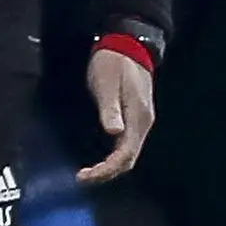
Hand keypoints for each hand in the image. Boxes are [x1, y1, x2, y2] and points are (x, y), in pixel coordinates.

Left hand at [79, 46, 154, 183]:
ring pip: (128, 154)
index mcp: (138, 118)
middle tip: (82, 179)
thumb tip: (113, 132)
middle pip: (129, 160)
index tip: (84, 176)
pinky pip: (125, 145)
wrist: (127, 47)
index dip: (106, 169)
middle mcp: (142, 124)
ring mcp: (139, 122)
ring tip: (88, 174)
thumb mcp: (106, 84)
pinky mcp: (133, 118)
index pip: (125, 155)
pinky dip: (112, 157)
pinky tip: (99, 159)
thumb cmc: (113, 64)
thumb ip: (110, 109)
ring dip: (110, 167)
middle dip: (107, 173)